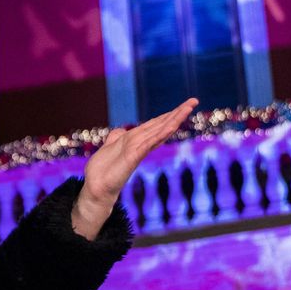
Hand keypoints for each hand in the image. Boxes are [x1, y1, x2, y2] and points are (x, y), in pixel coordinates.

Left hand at [73, 99, 198, 238]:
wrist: (96, 189)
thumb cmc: (103, 172)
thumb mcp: (108, 148)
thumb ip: (116, 138)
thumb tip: (119, 131)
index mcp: (135, 141)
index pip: (156, 124)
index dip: (169, 114)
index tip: (183, 104)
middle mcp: (140, 145)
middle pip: (162, 125)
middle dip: (178, 113)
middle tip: (194, 100)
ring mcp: (138, 151)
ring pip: (159, 131)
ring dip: (174, 119)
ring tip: (188, 108)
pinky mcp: (133, 157)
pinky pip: (149, 143)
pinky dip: (160, 134)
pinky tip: (171, 125)